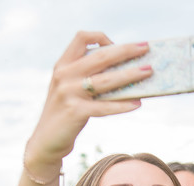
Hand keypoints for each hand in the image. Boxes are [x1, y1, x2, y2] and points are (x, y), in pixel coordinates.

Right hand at [25, 31, 152, 176]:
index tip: (118, 45)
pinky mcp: (75, 111)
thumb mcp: (71, 89)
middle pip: (100, 56)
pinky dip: (122, 105)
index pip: (81, 38)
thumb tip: (126, 72)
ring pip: (106, 80)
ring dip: (130, 75)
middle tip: (146, 48)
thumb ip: (88, 77)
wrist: (46, 141)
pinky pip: (105, 106)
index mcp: (63, 65)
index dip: (101, 37)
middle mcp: (64, 75)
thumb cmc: (66, 114)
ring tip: (148, 72)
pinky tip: (137, 104)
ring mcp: (69, 93)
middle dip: (126, 50)